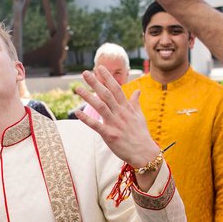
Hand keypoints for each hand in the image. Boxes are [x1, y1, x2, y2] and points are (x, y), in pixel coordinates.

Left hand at [74, 67, 161, 189]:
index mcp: (127, 108)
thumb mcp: (140, 116)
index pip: (116, 89)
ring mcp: (115, 124)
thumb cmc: (141, 134)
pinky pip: (96, 126)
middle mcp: (120, 113)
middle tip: (85, 73)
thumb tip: (138, 91)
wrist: (145, 153)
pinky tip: (77, 112)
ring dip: (88, 97)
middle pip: (106, 94)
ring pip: (100, 107)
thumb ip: (135, 103)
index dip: (108, 78)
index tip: (100, 68)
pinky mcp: (110, 135)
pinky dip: (86, 119)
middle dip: (95, 83)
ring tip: (78, 89)